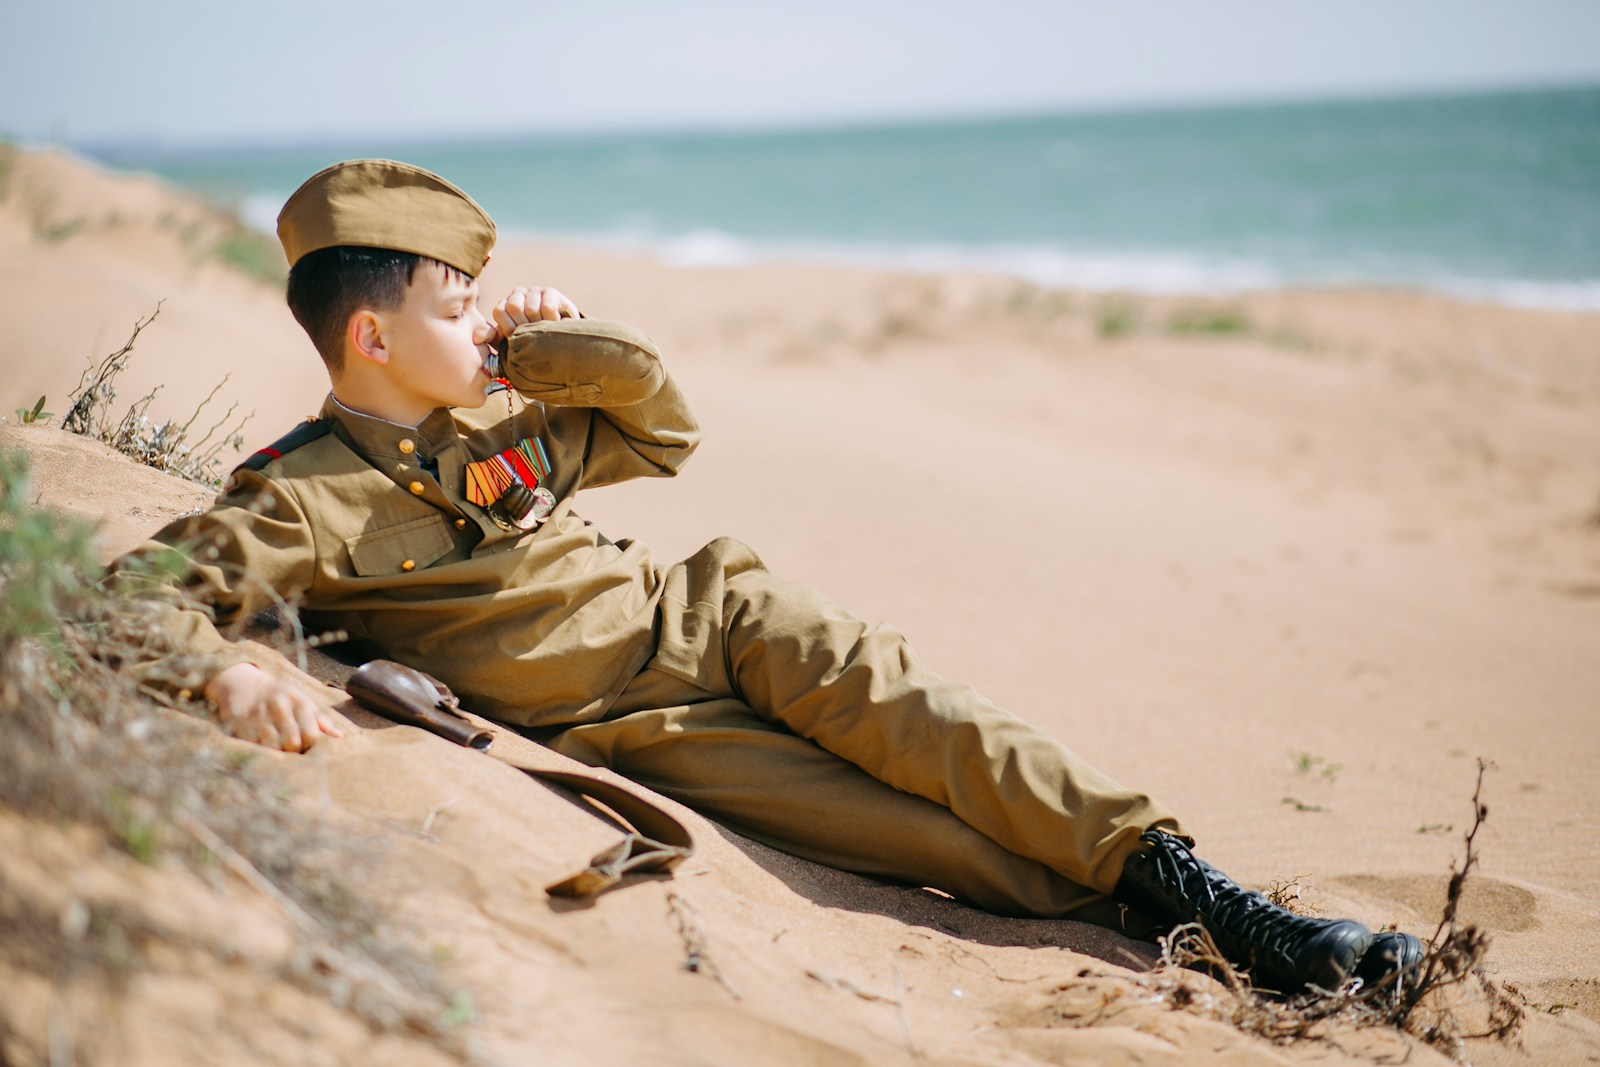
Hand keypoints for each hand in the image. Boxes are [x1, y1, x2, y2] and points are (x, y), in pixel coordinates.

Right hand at [203, 663, 344, 752]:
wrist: (242, 683)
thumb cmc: (280, 696)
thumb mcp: (302, 701)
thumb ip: (320, 719)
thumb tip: (339, 736)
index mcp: (298, 701)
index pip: (311, 734)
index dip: (310, 746)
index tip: (306, 746)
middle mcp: (278, 706)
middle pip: (292, 743)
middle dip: (293, 752)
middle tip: (290, 751)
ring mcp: (257, 715)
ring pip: (272, 747)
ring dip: (276, 753)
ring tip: (276, 749)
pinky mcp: (239, 723)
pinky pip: (253, 747)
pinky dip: (259, 751)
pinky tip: (260, 746)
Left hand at [486, 286, 580, 342]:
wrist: (560, 338)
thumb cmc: (532, 341)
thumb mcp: (513, 342)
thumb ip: (497, 340)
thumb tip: (477, 338)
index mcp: (505, 306)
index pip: (499, 310)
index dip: (508, 328)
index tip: (518, 339)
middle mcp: (518, 295)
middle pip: (513, 307)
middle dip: (523, 326)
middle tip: (533, 336)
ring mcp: (534, 291)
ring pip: (531, 308)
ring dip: (539, 325)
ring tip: (545, 332)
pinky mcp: (551, 292)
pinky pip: (547, 307)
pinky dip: (551, 320)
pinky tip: (555, 325)